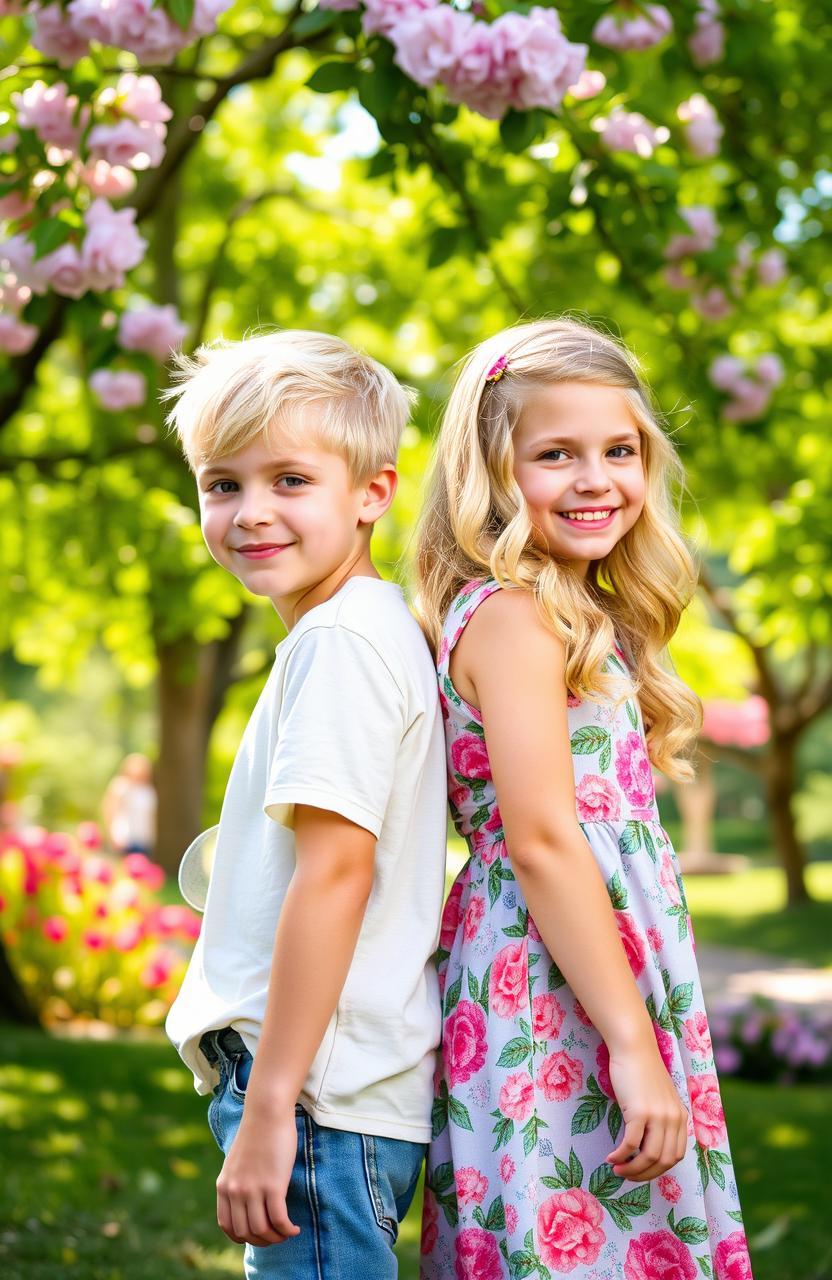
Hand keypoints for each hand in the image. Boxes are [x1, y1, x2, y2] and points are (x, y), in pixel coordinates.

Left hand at [216, 1105, 300, 1246]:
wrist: (267, 1112)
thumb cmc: (257, 1132)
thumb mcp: (237, 1160)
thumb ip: (236, 1180)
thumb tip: (245, 1199)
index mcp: (223, 1185)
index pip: (227, 1226)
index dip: (242, 1237)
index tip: (256, 1235)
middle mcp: (234, 1191)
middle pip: (245, 1232)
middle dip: (261, 1240)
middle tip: (276, 1236)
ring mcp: (252, 1189)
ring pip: (262, 1230)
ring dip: (276, 1238)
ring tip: (286, 1232)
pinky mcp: (273, 1186)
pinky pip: (279, 1220)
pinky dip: (287, 1229)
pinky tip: (295, 1228)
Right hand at [605, 1043, 688, 1181]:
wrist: (633, 1047)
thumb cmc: (641, 1070)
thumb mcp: (659, 1097)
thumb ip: (660, 1118)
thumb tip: (648, 1144)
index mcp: (680, 1116)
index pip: (676, 1156)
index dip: (658, 1169)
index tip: (641, 1170)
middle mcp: (673, 1119)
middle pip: (664, 1161)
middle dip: (644, 1174)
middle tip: (626, 1175)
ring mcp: (658, 1116)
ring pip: (649, 1157)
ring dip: (632, 1169)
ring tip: (617, 1169)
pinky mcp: (640, 1112)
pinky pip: (631, 1144)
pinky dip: (621, 1155)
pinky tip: (611, 1157)